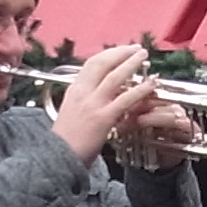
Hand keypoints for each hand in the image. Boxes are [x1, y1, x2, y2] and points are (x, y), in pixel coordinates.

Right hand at [50, 44, 165, 166]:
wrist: (57, 158)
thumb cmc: (66, 140)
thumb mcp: (70, 111)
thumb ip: (84, 99)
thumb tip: (99, 91)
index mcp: (74, 90)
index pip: (91, 64)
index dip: (108, 54)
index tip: (121, 50)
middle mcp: (82, 93)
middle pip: (102, 64)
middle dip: (120, 53)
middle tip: (136, 48)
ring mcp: (93, 105)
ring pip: (114, 77)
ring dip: (131, 64)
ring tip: (143, 56)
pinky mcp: (103, 119)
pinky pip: (125, 100)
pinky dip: (139, 90)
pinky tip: (150, 84)